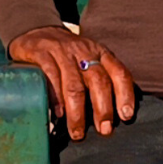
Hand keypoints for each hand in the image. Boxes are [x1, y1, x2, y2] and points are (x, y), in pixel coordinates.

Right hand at [8, 26, 135, 139]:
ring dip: (77, 112)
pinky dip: (56, 97)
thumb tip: (110, 118)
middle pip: (98, 80)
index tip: (126, 116)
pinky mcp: (41, 52)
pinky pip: (50, 76)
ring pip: (74, 84)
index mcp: (100, 53)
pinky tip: (58, 113)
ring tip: (77, 132)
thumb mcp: (87, 61)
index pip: (119, 72)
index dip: (125, 94)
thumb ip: (98, 82)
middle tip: (104, 130)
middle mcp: (84, 50)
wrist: (37, 31)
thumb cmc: (67, 56)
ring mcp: (62, 51)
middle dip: (103, 108)